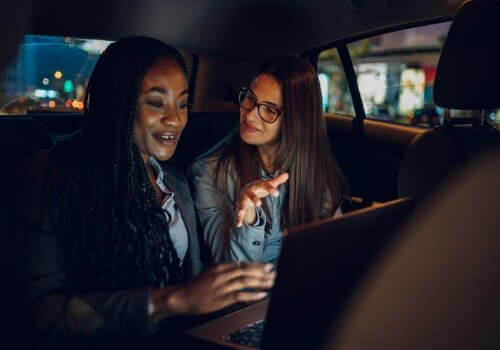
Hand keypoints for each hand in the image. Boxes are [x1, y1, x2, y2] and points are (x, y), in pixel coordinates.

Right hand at [150, 262, 274, 319]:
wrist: (181, 296)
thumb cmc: (195, 286)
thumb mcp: (210, 273)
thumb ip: (225, 270)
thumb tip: (240, 267)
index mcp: (220, 267)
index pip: (242, 264)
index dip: (256, 265)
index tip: (267, 266)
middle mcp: (222, 274)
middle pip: (246, 270)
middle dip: (261, 271)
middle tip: (273, 272)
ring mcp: (222, 286)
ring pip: (245, 281)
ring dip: (260, 282)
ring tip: (271, 282)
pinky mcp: (221, 298)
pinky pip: (240, 295)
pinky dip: (252, 295)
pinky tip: (261, 295)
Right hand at [236, 172, 288, 227]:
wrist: (245, 190)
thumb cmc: (259, 188)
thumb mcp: (267, 185)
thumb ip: (276, 180)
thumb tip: (287, 174)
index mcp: (257, 186)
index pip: (264, 187)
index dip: (270, 190)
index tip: (277, 193)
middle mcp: (249, 192)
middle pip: (251, 195)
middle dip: (254, 199)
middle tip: (259, 204)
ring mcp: (244, 199)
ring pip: (243, 203)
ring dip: (242, 207)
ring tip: (241, 211)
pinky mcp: (240, 206)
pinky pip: (239, 213)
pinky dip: (238, 218)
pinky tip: (238, 225)